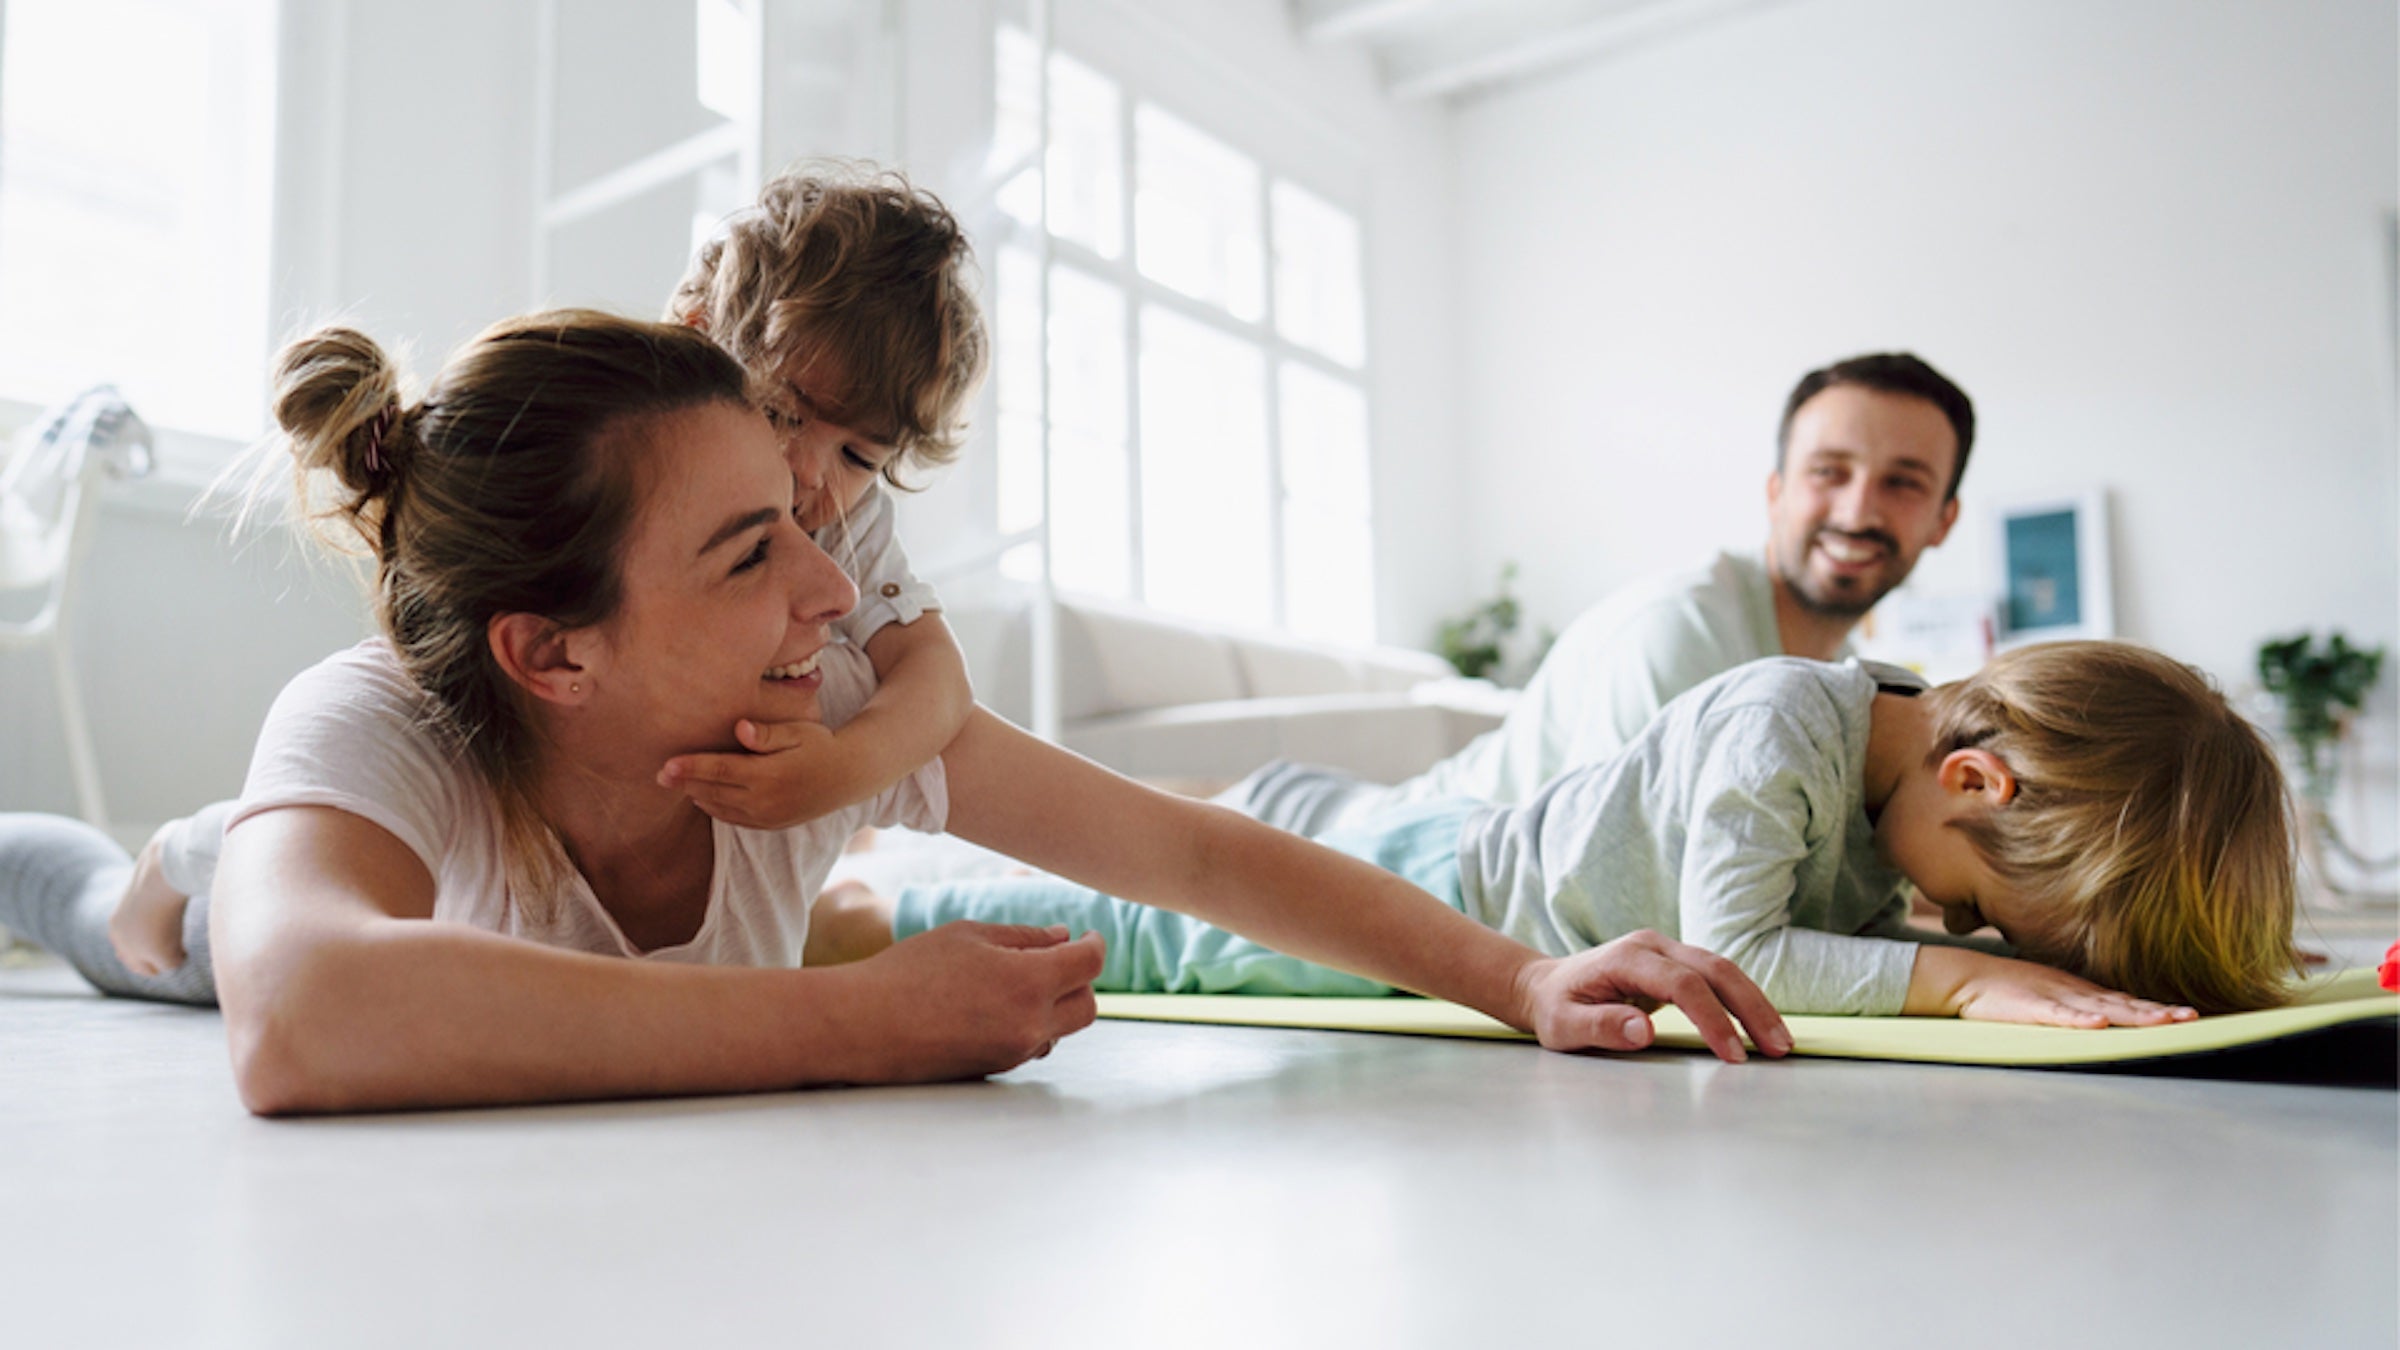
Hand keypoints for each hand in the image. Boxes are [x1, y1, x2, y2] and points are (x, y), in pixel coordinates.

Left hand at [658, 719, 862, 828]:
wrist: (848, 776)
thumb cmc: (820, 744)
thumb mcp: (798, 731)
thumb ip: (766, 734)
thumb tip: (739, 728)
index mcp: (769, 775)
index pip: (720, 771)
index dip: (690, 768)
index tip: (665, 766)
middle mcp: (765, 801)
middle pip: (714, 791)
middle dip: (685, 783)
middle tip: (658, 775)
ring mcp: (767, 816)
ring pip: (720, 808)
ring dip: (697, 795)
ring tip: (676, 783)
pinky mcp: (770, 824)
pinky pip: (734, 819)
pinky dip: (714, 809)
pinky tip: (703, 796)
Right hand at [826, 921, 1104, 1083]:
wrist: (861, 1027)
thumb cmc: (909, 971)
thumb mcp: (968, 936)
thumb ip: (1023, 937)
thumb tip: (1063, 938)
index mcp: (1028, 983)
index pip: (1089, 965)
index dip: (1094, 945)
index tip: (1087, 937)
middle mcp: (1029, 1025)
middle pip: (1088, 1006)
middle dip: (1080, 980)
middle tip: (1057, 959)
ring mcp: (1013, 1054)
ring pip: (1060, 1030)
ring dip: (1054, 1006)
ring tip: (1015, 982)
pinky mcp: (994, 1071)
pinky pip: (1030, 1046)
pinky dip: (1028, 1025)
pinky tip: (993, 1007)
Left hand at [1516, 930, 1792, 1062]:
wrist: (1545, 985)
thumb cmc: (1554, 1007)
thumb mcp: (1563, 1026)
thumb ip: (1600, 1026)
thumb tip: (1644, 1030)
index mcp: (1627, 957)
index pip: (1682, 984)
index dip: (1712, 1018)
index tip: (1732, 1054)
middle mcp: (1652, 946)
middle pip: (1715, 969)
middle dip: (1751, 1008)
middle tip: (1779, 1047)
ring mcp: (1666, 950)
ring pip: (1724, 970)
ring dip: (1755, 1004)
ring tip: (1781, 1042)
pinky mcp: (1676, 963)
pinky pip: (1717, 978)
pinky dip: (1742, 1001)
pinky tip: (1761, 1026)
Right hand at [1939, 952, 2195, 1027]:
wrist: (1965, 976)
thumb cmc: (2007, 990)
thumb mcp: (2049, 997)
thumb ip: (2077, 1007)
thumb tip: (2108, 1020)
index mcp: (2079, 992)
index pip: (2125, 1001)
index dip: (2155, 1008)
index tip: (2186, 1015)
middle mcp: (2074, 993)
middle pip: (2123, 1004)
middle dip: (2156, 1012)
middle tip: (2189, 1018)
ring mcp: (2053, 998)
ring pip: (2100, 1008)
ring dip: (2132, 1015)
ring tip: (2161, 1021)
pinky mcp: (2029, 1007)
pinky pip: (2059, 1014)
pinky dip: (2080, 1019)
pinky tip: (2099, 1023)